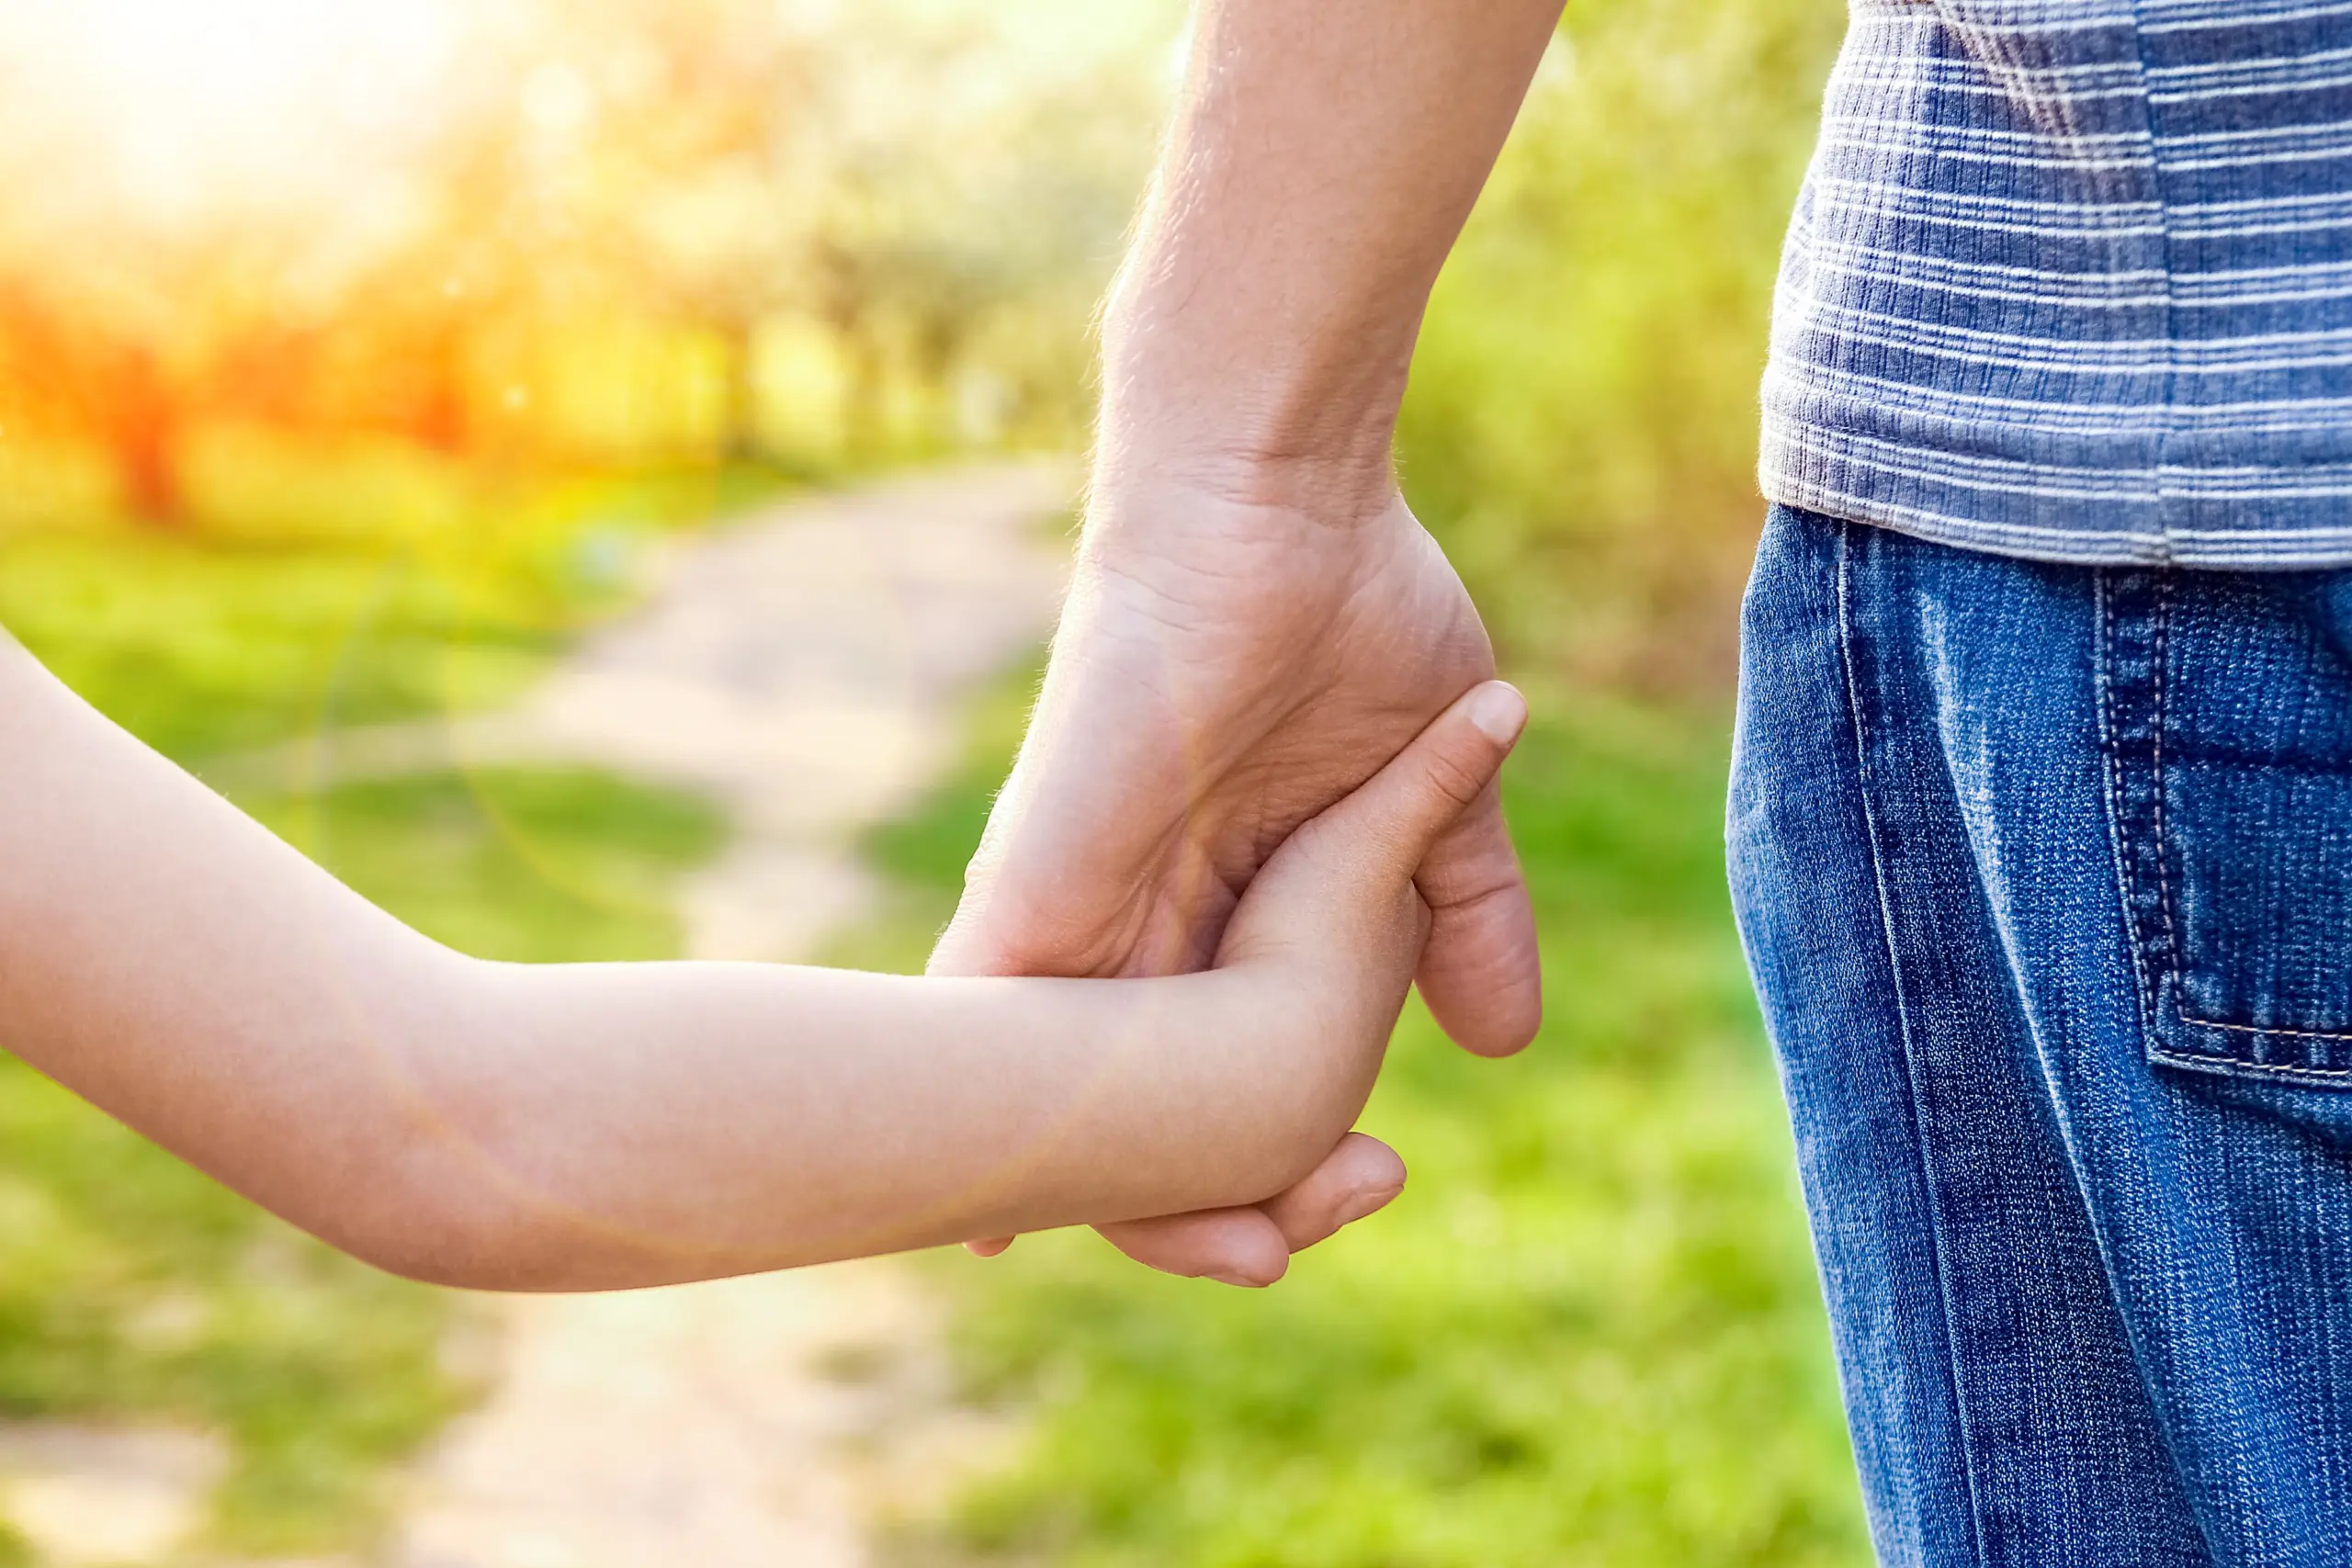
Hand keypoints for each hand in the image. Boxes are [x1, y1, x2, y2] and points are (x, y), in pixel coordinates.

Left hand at [930, 468, 1541, 1283]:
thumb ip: (1464, 909)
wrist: (1281, 498)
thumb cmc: (1350, 607)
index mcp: (1229, 912)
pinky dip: (970, 1118)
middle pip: (1150, 1116)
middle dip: (1211, 1212)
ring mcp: (1081, 905)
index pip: (1237, 1079)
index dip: (1286, 1161)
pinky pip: (978, 1020)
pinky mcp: (1038, 874)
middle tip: (1284, 1257)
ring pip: (1064, 1098)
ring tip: (1217, 1258)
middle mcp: (1141, 925)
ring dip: (1122, 1198)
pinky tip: (976, 1216)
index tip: (1373, 1185)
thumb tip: (1508, 1043)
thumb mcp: (1435, 786)